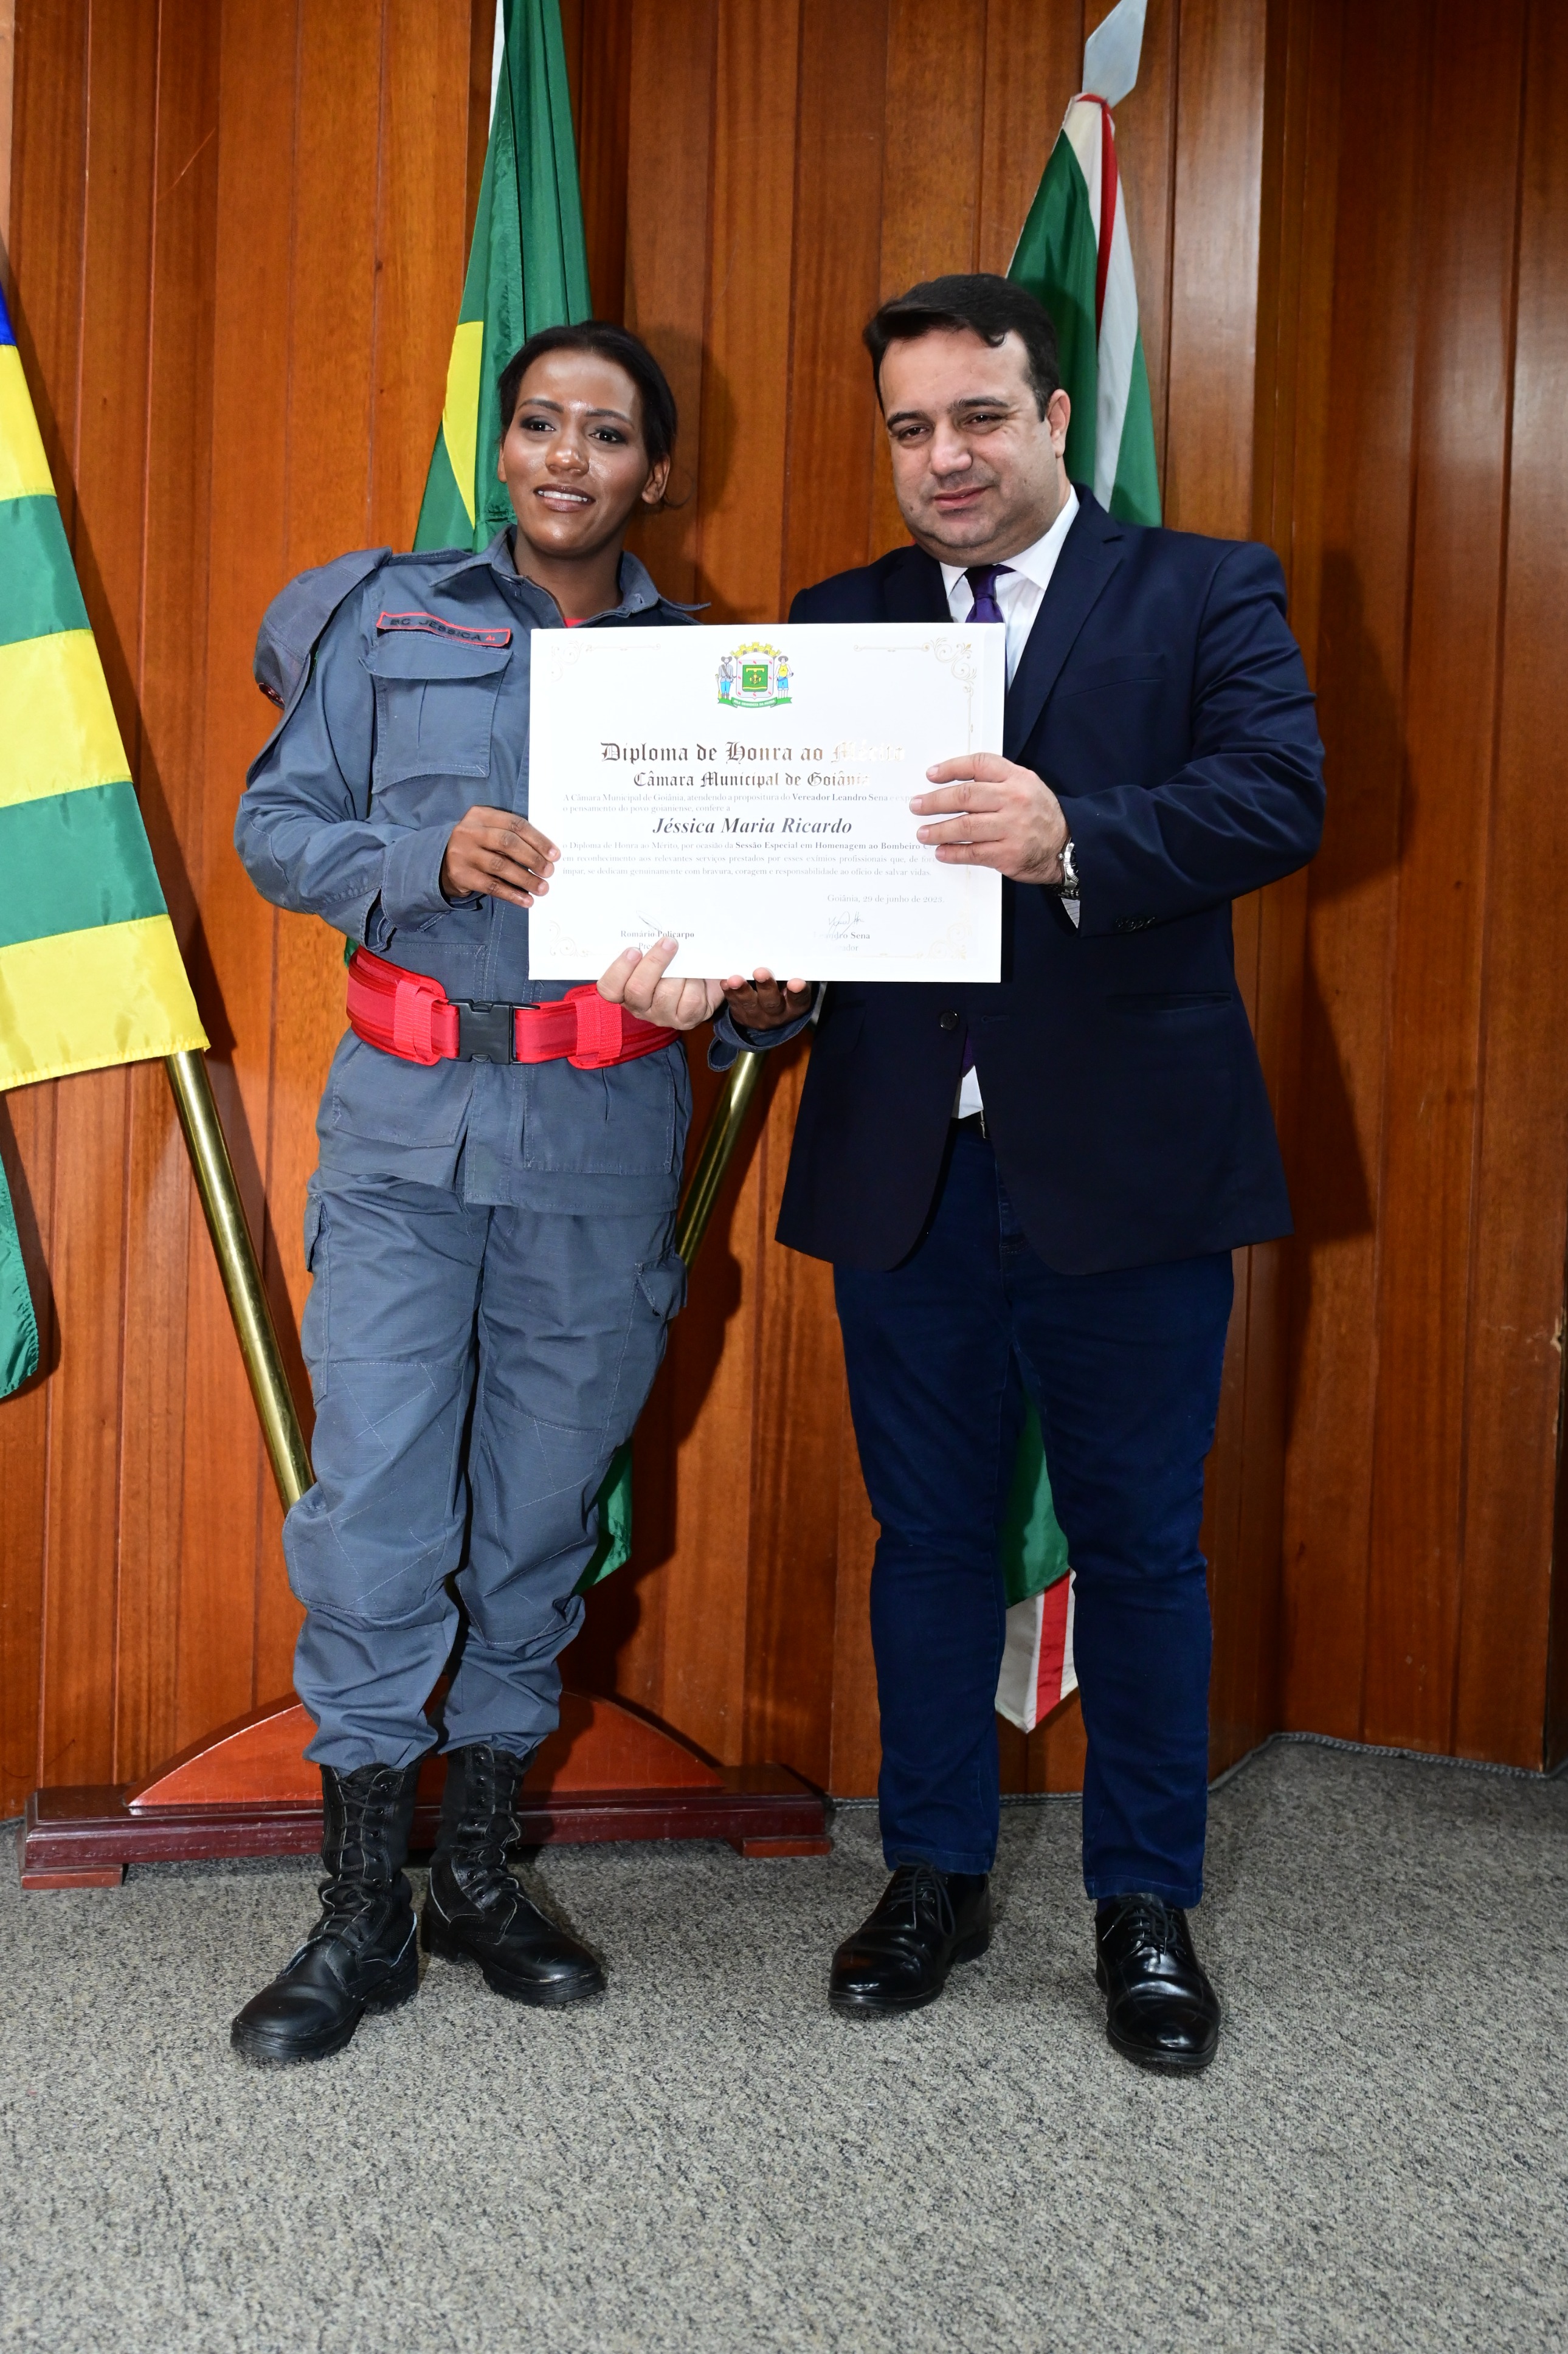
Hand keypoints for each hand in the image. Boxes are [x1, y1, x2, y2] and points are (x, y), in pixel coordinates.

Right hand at [440, 806, 558, 907]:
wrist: (440, 860)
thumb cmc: (477, 845)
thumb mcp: (488, 831)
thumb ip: (511, 836)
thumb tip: (545, 854)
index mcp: (480, 815)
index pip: (515, 824)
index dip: (537, 839)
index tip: (554, 854)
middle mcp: (469, 831)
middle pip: (508, 843)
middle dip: (533, 858)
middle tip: (549, 871)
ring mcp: (463, 853)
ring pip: (500, 866)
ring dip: (525, 879)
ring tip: (542, 888)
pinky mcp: (461, 875)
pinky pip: (491, 886)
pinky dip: (512, 894)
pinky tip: (526, 900)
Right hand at [598, 938, 725, 1031]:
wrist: (704, 981)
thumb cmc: (675, 965)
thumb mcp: (657, 955)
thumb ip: (647, 947)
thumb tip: (653, 932)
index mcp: (625, 990)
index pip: (609, 988)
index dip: (619, 970)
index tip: (634, 950)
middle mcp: (641, 1007)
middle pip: (637, 990)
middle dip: (654, 962)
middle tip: (668, 942)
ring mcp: (663, 1015)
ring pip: (666, 994)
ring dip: (680, 972)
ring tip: (687, 961)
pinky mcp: (686, 1020)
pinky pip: (690, 1001)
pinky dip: (696, 984)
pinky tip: (697, 977)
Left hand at [720, 969, 812, 1030]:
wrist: (769, 1013)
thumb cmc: (783, 989)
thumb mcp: (790, 984)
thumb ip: (788, 972)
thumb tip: (781, 952)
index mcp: (795, 1006)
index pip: (799, 999)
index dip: (798, 991)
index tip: (796, 982)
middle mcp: (778, 1014)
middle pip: (772, 1002)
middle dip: (766, 986)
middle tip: (760, 972)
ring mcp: (758, 1016)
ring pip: (750, 1004)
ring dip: (741, 990)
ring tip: (734, 979)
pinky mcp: (741, 1015)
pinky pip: (734, 1004)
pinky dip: (729, 992)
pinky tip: (725, 982)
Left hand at [911, 753, 1067, 885]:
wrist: (1067, 845)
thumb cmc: (1039, 814)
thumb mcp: (1026, 785)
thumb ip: (996, 780)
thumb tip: (953, 782)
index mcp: (1017, 779)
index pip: (980, 765)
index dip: (952, 768)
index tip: (931, 775)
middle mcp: (1014, 801)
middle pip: (966, 796)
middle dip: (935, 801)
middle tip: (916, 805)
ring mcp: (1011, 829)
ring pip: (966, 827)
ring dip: (939, 830)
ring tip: (922, 833)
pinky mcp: (1008, 854)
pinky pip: (973, 852)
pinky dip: (953, 852)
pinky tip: (940, 851)